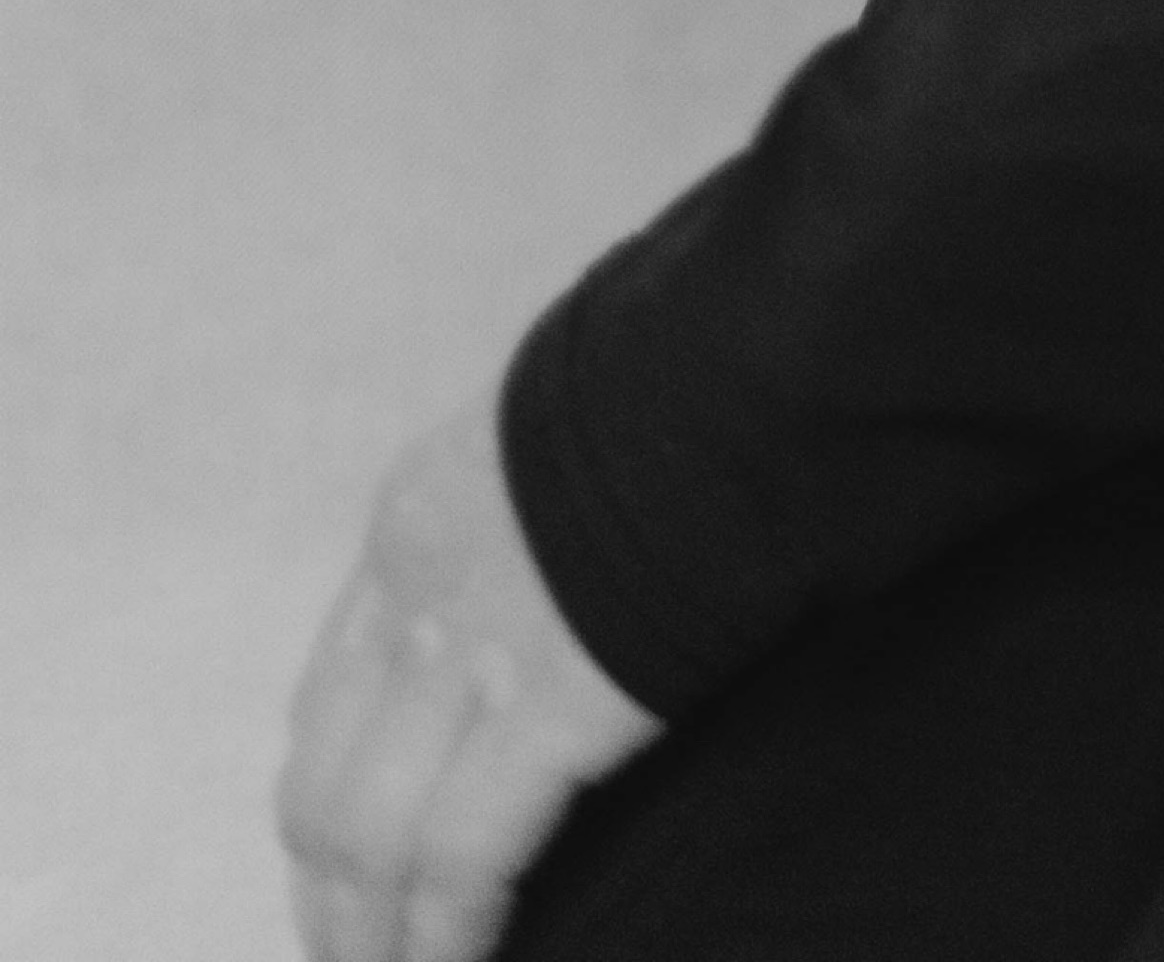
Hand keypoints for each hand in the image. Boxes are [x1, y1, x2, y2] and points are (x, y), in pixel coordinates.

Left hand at [277, 396, 656, 961]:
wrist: (755, 345)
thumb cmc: (704, 365)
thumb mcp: (577, 416)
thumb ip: (545, 501)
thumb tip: (584, 554)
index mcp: (420, 514)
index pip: (331, 698)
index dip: (331, 805)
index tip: (346, 875)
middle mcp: (417, 592)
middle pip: (324, 787)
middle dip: (331, 898)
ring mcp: (476, 652)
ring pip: (368, 841)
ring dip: (376, 939)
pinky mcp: (554, 704)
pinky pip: (464, 855)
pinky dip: (450, 932)